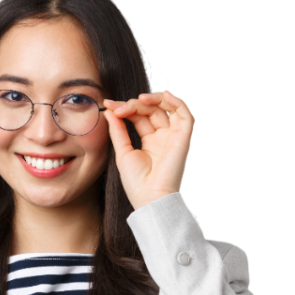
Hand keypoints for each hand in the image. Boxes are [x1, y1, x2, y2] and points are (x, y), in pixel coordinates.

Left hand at [102, 89, 194, 210]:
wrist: (150, 198)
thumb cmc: (137, 182)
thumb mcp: (123, 152)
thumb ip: (118, 130)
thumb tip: (109, 111)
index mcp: (151, 141)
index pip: (140, 116)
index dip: (126, 107)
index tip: (108, 105)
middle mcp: (164, 137)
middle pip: (153, 110)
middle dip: (135, 104)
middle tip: (119, 108)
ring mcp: (174, 137)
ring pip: (169, 108)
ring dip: (155, 99)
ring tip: (139, 99)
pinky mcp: (184, 139)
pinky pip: (186, 114)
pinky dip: (177, 102)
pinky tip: (164, 96)